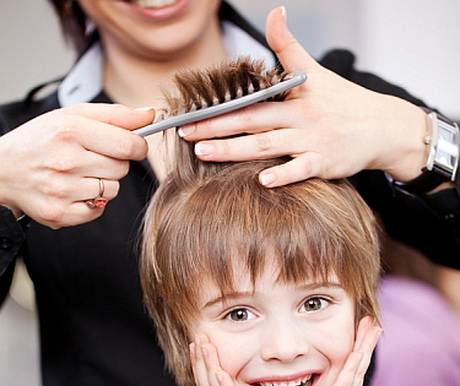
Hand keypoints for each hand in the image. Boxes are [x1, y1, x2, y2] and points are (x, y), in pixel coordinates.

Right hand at [0, 103, 153, 226]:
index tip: (133, 146)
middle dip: (114, 163)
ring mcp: (62, 190)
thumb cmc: (40, 141)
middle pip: (122, 168)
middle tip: (92, 158)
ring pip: (112, 190)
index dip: (138, 146)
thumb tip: (149, 114)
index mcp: (70, 131)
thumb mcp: (72, 116)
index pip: (128, 144)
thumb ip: (114, 115)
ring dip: (103, 183)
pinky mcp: (60, 213)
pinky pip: (98, 211)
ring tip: (79, 174)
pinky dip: (91, 203)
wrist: (3, 170)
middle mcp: (65, 161)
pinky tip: (73, 191)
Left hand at [180, 7, 427, 185]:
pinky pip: (301, 169)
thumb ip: (288, 45)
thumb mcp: (317, 70)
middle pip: (251, 120)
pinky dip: (284, 175)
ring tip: (204, 153)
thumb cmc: (345, 102)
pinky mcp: (325, 162)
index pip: (251, 97)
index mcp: (293, 95)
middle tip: (185, 133)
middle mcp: (300, 116)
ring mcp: (312, 140)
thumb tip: (275, 12)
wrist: (383, 127)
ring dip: (235, 149)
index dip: (220, 103)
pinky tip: (262, 181)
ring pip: (267, 145)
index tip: (190, 109)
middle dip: (216, 126)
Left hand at [278, 317, 381, 385]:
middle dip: (367, 345)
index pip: (351, 373)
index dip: (359, 352)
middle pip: (359, 369)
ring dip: (365, 350)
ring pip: (356, 373)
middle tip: (374, 324)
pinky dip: (353, 370)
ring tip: (373, 330)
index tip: (363, 333)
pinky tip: (358, 355)